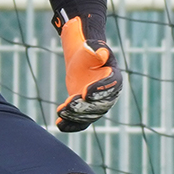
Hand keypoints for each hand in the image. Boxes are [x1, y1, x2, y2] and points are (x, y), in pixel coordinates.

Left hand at [53, 12, 121, 132]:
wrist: (83, 61)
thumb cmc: (89, 52)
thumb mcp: (93, 48)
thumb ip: (97, 50)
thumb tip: (101, 54)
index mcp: (114, 78)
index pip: (109, 87)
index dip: (98, 91)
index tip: (85, 93)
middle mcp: (109, 95)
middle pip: (99, 105)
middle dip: (84, 106)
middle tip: (70, 103)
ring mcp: (98, 105)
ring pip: (89, 115)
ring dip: (75, 116)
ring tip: (61, 111)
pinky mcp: (86, 110)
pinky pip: (81, 122)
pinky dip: (71, 125)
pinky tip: (59, 125)